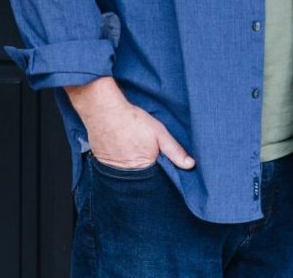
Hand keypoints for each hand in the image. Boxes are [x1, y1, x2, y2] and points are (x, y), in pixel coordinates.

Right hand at [65, 77, 194, 169]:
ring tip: (132, 150)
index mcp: (144, 169)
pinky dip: (118, 162)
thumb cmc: (133, 121)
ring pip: (127, 174)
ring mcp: (113, 171)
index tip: (162, 164)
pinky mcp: (102, 163)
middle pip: (140, 179)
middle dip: (146, 171)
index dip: (160, 173)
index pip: (156, 180)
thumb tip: (191, 165)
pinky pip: (113, 169)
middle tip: (145, 154)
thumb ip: (174, 151)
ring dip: (131, 167)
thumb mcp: (160, 133)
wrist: (105, 112)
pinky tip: (121, 150)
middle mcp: (127, 175)